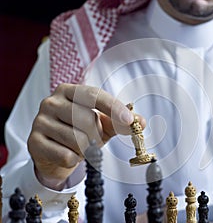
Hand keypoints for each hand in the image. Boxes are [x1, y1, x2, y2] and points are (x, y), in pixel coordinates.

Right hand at [28, 83, 143, 189]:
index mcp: (69, 91)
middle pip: (86, 119)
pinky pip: (65, 154)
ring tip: (80, 146)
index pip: (94, 95)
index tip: (129, 121)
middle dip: (97, 135)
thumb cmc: (80, 132)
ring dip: (86, 149)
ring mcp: (40, 121)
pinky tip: (69, 154)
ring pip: (77, 139)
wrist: (54, 151)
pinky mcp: (34, 141)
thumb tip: (140, 122)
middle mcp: (52, 102)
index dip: (113, 107)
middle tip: (95, 139)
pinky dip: (74, 159)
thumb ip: (120, 122)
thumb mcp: (102, 124)